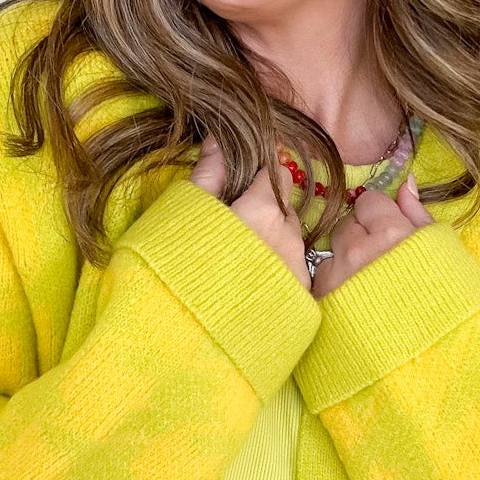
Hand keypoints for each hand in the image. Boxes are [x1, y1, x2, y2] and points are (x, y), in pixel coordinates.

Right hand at [189, 133, 311, 290]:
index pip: (276, 173)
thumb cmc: (181, 269)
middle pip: (285, 208)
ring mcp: (297, 270)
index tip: (240, 188)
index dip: (258, 178)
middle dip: (266, 210)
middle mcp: (289, 237)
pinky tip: (249, 285)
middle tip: (233, 227)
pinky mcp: (299, 301)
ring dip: (272, 242)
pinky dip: (276, 271)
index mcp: (264, 209)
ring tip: (238, 261)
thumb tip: (219, 140)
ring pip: (290, 241)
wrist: (193, 338)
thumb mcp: (185, 214)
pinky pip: (292, 272)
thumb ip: (208, 175)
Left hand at [310, 175, 433, 298]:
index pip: (369, 201)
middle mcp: (359, 251)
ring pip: (331, 251)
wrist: (427, 352)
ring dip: (343, 260)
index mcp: (391, 234)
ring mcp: (338, 277)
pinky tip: (354, 298)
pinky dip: (334, 284)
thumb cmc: (443, 297)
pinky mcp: (324, 300)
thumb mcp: (441, 250)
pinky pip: (322, 279)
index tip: (389, 231)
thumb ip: (417, 213)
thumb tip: (406, 183)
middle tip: (379, 258)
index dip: (379, 214)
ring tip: (366, 283)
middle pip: (346, 223)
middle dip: (359, 234)